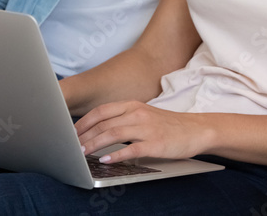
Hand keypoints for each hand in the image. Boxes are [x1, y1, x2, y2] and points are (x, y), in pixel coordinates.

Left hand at [74, 101, 211, 163]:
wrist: (196, 129)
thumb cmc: (167, 125)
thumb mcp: (143, 115)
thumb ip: (123, 119)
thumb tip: (97, 130)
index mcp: (132, 105)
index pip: (101, 111)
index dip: (83, 122)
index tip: (70, 133)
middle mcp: (137, 114)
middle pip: (103, 123)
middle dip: (84, 135)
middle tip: (71, 147)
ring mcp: (146, 128)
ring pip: (113, 134)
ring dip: (94, 144)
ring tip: (82, 153)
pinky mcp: (155, 143)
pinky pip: (132, 149)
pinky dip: (116, 155)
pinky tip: (105, 161)